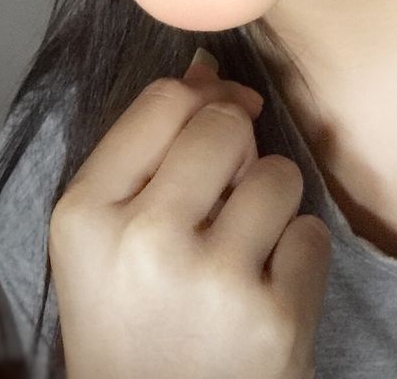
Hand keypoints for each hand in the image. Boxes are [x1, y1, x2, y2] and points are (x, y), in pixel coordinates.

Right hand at [48, 48, 331, 378]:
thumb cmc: (132, 328)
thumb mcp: (103, 242)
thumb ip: (145, 154)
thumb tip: (209, 68)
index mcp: (84, 215)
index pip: (164, 99)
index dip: (202, 99)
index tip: (211, 125)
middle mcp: (144, 242)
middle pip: (227, 125)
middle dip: (237, 154)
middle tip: (218, 209)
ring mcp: (212, 281)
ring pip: (278, 175)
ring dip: (271, 208)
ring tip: (238, 259)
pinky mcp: (272, 319)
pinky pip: (313, 234)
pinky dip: (297, 261)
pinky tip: (262, 299)